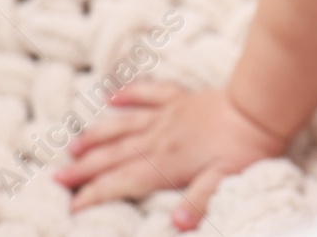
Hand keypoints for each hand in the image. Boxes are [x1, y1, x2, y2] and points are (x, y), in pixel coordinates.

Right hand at [54, 82, 286, 229]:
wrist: (260, 106)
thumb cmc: (245, 148)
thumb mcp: (224, 181)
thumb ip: (198, 202)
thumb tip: (176, 225)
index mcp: (166, 163)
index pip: (122, 182)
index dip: (95, 195)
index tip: (72, 205)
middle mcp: (159, 138)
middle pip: (113, 155)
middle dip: (83, 169)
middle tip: (57, 178)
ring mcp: (167, 115)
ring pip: (122, 126)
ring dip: (96, 136)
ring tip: (73, 145)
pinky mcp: (180, 99)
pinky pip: (148, 94)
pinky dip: (129, 95)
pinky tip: (113, 97)